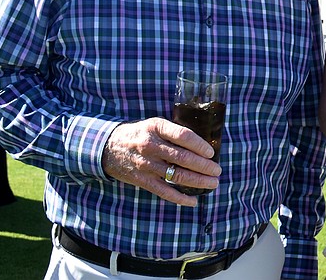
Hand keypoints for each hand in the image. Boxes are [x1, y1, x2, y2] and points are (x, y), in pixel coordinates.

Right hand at [102, 118, 221, 205]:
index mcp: (156, 128)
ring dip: (198, 181)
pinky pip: (164, 191)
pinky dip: (180, 198)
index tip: (211, 152)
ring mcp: (146, 164)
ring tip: (213, 183)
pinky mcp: (142, 180)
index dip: (199, 145)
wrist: (108, 147)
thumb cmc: (140, 134)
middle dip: (204, 166)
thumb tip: (204, 143)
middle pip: (182, 158)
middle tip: (217, 171)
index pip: (183, 136)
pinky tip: (194, 200)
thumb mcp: (154, 124)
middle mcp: (150, 146)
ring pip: (176, 176)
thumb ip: (174, 132)